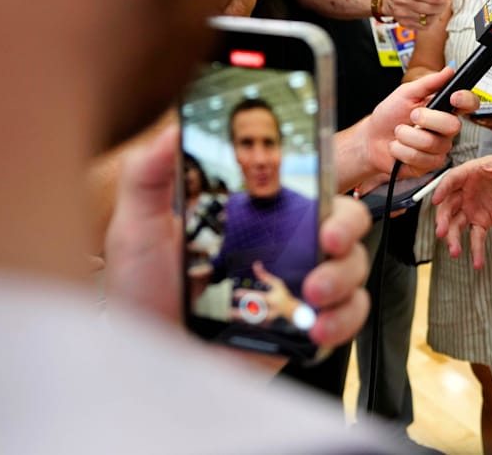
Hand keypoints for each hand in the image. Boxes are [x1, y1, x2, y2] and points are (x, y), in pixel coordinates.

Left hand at [105, 126, 373, 350]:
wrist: (146, 360)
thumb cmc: (143, 295)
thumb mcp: (138, 229)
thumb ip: (148, 176)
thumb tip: (171, 130)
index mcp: (259, 220)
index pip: (309, 188)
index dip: (328, 180)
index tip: (319, 192)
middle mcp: (288, 249)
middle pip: (345, 223)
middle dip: (346, 229)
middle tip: (328, 242)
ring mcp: (300, 289)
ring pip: (353, 269)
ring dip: (344, 278)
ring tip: (313, 294)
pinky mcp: (305, 330)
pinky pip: (348, 318)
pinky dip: (342, 320)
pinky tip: (315, 326)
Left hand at [231, 261, 301, 324]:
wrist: (291, 310)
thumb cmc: (283, 294)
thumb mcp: (276, 283)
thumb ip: (264, 275)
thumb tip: (256, 264)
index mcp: (272, 299)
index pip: (257, 297)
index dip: (246, 295)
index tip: (235, 294)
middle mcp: (269, 310)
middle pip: (253, 312)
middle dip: (241, 312)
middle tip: (230, 311)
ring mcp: (267, 318)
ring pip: (252, 319)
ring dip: (240, 317)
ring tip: (230, 314)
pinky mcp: (264, 322)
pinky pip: (253, 322)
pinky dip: (245, 320)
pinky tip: (237, 318)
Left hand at [355, 66, 480, 187]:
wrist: (371, 140)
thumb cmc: (389, 116)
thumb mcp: (405, 93)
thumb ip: (428, 83)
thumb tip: (449, 71)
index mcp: (444, 109)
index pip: (469, 104)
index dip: (467, 100)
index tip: (454, 97)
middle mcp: (445, 130)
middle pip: (453, 126)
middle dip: (427, 119)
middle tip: (411, 116)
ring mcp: (439, 148)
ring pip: (433, 143)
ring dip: (407, 136)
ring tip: (399, 133)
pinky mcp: (429, 165)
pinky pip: (420, 158)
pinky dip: (402, 151)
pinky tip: (398, 148)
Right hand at [383, 0, 450, 25]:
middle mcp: (401, 0)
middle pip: (425, 8)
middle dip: (440, 6)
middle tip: (446, 2)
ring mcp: (402, 14)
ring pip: (426, 19)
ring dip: (437, 14)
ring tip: (439, 7)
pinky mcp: (405, 23)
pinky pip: (424, 26)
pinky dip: (431, 21)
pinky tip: (431, 14)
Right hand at [432, 148, 491, 267]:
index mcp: (469, 173)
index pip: (451, 180)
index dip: (442, 189)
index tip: (435, 201)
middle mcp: (464, 192)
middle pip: (448, 206)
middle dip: (443, 220)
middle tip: (441, 233)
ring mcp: (470, 208)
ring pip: (457, 224)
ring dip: (453, 238)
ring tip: (455, 252)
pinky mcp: (481, 221)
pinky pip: (476, 237)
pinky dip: (476, 250)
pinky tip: (478, 264)